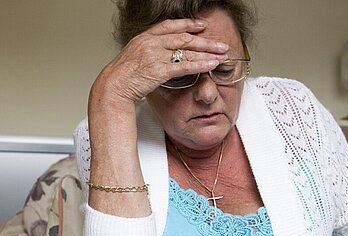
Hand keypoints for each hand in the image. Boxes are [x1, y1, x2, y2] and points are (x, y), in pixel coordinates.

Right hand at [92, 18, 228, 104]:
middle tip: (221, 44)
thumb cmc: (122, 75)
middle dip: (205, 41)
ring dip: (207, 53)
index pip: (170, 26)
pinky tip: (211, 65)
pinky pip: (184, 66)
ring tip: (222, 55)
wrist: (113, 86)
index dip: (188, 24)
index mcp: (145, 37)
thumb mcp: (135, 56)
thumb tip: (164, 53)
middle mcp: (151, 43)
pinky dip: (200, 65)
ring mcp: (155, 56)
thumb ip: (150, 51)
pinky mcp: (159, 70)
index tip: (202, 26)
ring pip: (187, 51)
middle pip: (184, 38)